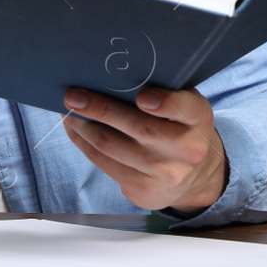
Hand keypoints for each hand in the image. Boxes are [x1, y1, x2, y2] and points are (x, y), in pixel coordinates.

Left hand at [61, 85, 227, 213]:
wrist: (194, 176)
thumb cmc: (180, 126)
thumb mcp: (183, 104)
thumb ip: (161, 90)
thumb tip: (110, 75)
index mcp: (198, 119)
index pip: (186, 109)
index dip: (166, 103)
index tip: (143, 97)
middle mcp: (187, 149)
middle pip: (140, 128)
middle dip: (101, 110)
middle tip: (73, 96)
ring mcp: (165, 174)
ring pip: (112, 147)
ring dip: (83, 127)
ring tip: (68, 110)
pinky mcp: (143, 191)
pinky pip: (104, 164)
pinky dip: (83, 143)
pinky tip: (75, 129)